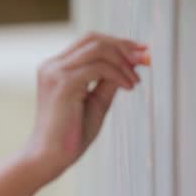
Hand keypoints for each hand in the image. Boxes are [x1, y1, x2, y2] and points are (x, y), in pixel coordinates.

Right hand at [22, 32, 150, 182]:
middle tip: (146, 59)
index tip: (142, 53)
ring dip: (123, 61)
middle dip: (124, 46)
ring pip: (98, 49)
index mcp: (56, 68)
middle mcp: (52, 66)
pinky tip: (128, 87)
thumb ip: (109, 81)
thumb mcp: (96, 101)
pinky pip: (98, 67)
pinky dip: (118, 74)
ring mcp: (55, 73)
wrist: (50, 156)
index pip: (89, 42)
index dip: (118, 43)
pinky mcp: (62, 84)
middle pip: (93, 39)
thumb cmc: (70, 134)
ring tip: (134, 81)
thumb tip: (131, 63)